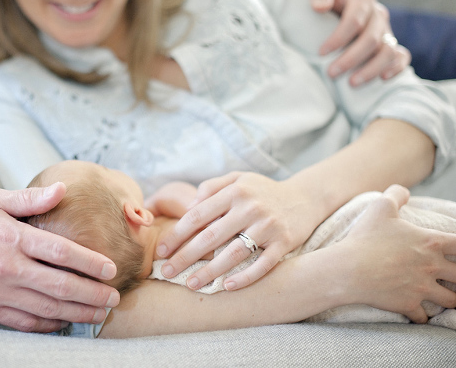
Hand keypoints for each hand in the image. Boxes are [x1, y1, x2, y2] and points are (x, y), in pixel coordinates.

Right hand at [0, 184, 119, 331]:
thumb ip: (29, 198)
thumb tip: (62, 188)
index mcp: (11, 237)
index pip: (60, 251)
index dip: (90, 262)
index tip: (110, 269)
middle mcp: (6, 267)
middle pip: (60, 285)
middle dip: (92, 294)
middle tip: (114, 297)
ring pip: (46, 308)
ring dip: (77, 313)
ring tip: (99, 313)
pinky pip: (24, 323)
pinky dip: (49, 325)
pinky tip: (65, 322)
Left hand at [156, 172, 322, 290]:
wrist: (305, 197)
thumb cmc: (261, 191)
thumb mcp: (237, 179)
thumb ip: (211, 187)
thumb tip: (189, 207)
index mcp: (234, 191)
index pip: (197, 215)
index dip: (176, 235)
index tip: (161, 251)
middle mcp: (250, 207)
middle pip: (210, 237)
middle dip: (185, 257)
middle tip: (167, 273)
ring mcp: (268, 225)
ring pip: (234, 253)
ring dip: (210, 272)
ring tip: (191, 285)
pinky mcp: (284, 242)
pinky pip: (262, 264)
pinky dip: (246, 277)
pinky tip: (227, 287)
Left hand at [305, 0, 410, 85]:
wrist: (324, 9)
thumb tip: (321, 7)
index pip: (355, 20)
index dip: (339, 38)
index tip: (321, 52)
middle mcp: (377, 14)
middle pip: (371, 39)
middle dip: (351, 58)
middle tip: (331, 73)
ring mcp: (385, 30)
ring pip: (388, 50)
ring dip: (371, 69)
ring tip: (351, 83)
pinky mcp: (389, 44)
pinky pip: (401, 56)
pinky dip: (396, 67)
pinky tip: (382, 78)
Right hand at [339, 185, 455, 321]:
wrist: (348, 269)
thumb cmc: (365, 238)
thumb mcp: (380, 207)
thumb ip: (395, 194)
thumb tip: (403, 191)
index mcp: (431, 243)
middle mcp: (432, 267)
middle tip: (451, 275)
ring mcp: (422, 288)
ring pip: (451, 300)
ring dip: (449, 298)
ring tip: (444, 294)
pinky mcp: (409, 304)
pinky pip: (424, 317)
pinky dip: (422, 315)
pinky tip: (418, 311)